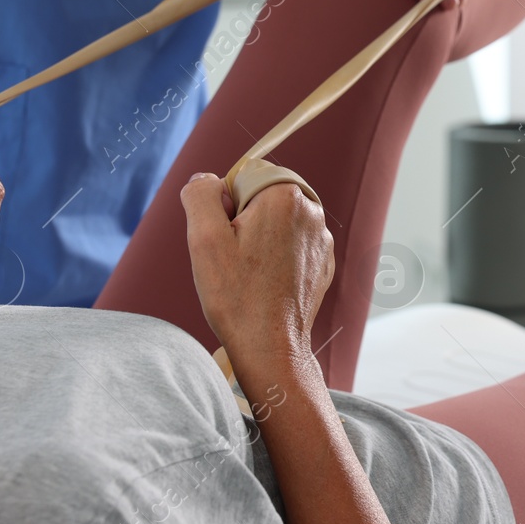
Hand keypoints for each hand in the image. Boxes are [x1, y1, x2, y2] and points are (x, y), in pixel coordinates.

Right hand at [181, 173, 334, 361]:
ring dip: (258, 240)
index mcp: (285, 196)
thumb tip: (207, 179)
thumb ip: (201, 195)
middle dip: (241, 221)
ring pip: (276, 223)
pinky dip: (275, 259)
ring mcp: (322, 239)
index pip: (244, 176)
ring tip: (248, 275)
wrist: (271, 347)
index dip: (225, 204)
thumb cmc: (236, 296)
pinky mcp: (323, 262)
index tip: (225, 236)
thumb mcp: (203, 239)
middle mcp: (311, 211)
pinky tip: (264, 285)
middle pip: (261, 198)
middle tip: (233, 259)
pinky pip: (291, 246)